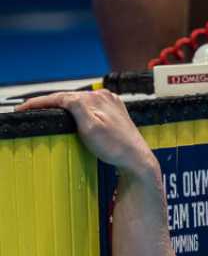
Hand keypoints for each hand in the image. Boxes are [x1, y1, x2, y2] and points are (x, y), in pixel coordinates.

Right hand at [15, 90, 157, 175]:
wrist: (136, 158)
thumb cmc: (115, 147)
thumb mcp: (90, 127)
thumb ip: (76, 107)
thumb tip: (64, 96)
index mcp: (97, 98)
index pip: (62, 97)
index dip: (40, 102)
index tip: (24, 107)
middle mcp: (104, 97)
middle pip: (69, 97)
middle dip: (50, 103)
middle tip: (30, 109)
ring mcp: (110, 104)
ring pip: (79, 102)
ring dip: (63, 106)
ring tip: (46, 110)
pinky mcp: (114, 112)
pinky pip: (89, 107)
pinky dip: (76, 110)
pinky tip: (71, 115)